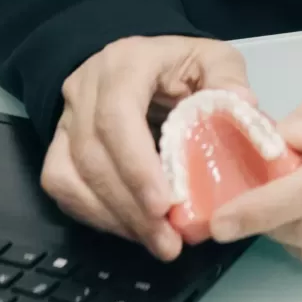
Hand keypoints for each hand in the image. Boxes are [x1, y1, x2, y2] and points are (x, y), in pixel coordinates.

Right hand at [43, 34, 250, 259]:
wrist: (141, 64)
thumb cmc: (180, 65)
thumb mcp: (212, 58)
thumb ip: (227, 79)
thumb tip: (242, 104)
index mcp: (124, 64)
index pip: (116, 115)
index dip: (136, 165)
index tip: (163, 205)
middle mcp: (85, 89)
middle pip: (92, 154)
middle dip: (130, 206)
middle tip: (168, 242)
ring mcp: (66, 119)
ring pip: (70, 176)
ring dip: (113, 217)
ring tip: (156, 242)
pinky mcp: (59, 145)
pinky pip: (63, 187)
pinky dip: (96, 215)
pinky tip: (132, 230)